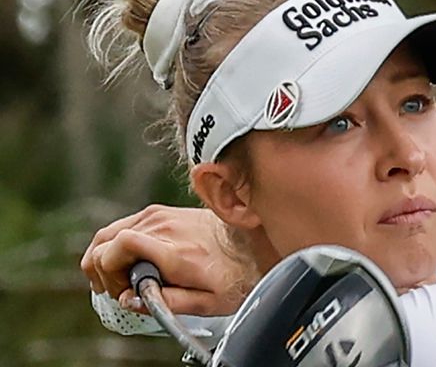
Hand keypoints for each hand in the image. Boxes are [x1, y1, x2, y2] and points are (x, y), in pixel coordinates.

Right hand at [81, 205, 248, 315]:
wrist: (254, 244)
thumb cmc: (234, 275)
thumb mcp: (207, 302)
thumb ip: (167, 302)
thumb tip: (130, 300)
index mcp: (173, 250)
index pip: (116, 247)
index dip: (107, 272)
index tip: (120, 290)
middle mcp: (163, 226)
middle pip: (105, 241)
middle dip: (101, 270)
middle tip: (119, 290)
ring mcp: (161, 214)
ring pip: (110, 232)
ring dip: (106, 258)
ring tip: (121, 280)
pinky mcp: (162, 211)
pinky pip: (124, 225)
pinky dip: (116, 245)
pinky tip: (129, 264)